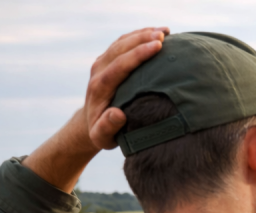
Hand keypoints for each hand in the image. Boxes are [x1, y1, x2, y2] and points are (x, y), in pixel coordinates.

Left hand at [22, 27, 168, 191]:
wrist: (90, 122)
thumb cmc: (103, 133)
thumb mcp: (103, 137)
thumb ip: (108, 127)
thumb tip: (117, 114)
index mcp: (99, 87)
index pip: (119, 65)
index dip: (138, 55)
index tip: (157, 47)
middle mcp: (99, 71)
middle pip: (120, 48)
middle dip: (142, 39)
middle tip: (164, 35)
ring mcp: (102, 63)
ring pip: (122, 42)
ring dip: (142, 34)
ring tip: (165, 31)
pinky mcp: (108, 60)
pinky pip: (123, 43)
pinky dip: (139, 35)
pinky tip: (156, 33)